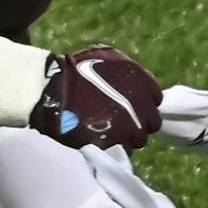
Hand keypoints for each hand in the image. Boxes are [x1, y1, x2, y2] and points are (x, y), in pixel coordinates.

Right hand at [31, 45, 162, 151]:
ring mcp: (130, 127)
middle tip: (121, 122)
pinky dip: (114, 147)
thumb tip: (131, 82)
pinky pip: (122, 151)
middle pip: (151, 122)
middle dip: (138, 122)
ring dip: (127, 137)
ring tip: (109, 134)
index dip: (142, 104)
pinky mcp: (114, 143)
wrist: (51, 90)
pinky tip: (101, 141)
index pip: (155, 99)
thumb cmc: (74, 70)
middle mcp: (142, 106)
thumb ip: (125, 70)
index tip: (130, 106)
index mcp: (143, 83)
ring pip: (138, 139)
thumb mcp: (106, 56)